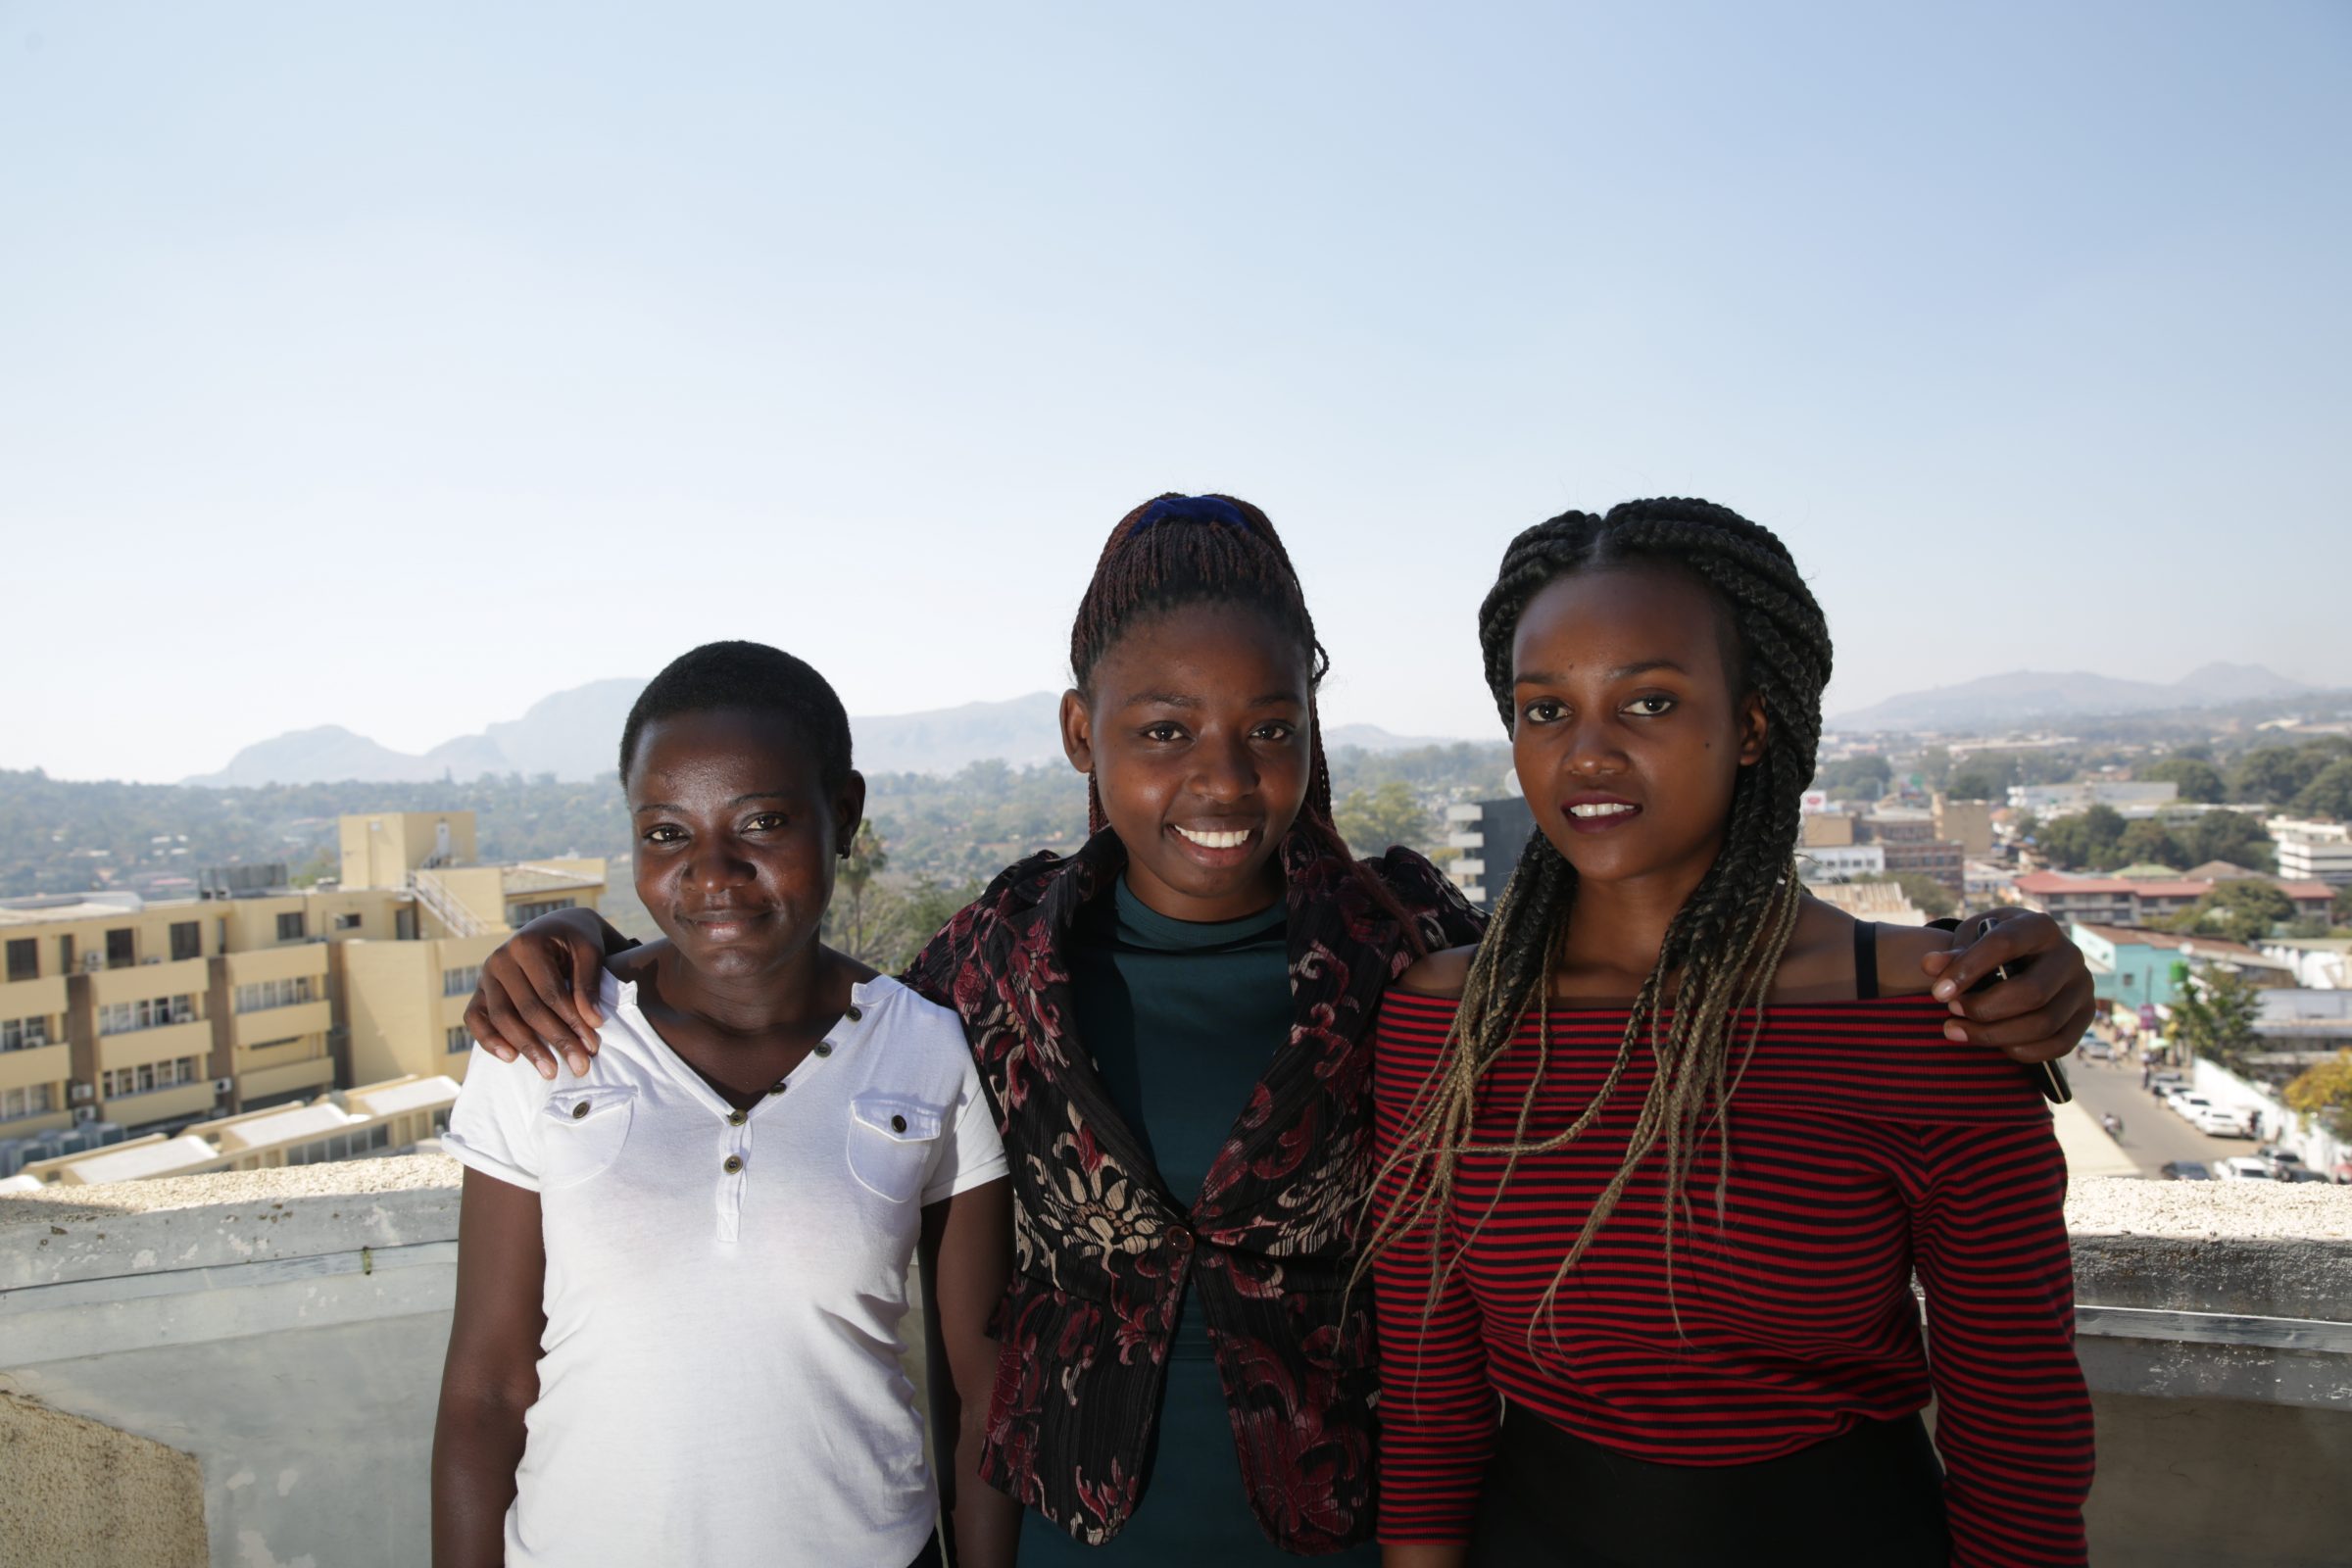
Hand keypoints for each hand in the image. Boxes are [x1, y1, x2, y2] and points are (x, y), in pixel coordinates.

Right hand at [462, 907, 623, 1078]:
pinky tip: (511, 1058)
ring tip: (551, 1071)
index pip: (550, 992)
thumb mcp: (590, 952)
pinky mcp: (479, 992)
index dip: (572, 1021)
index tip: (592, 1046)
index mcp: (527, 945)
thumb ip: (589, 984)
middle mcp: (500, 959)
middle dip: (556, 1039)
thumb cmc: (575, 942)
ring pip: (501, 1018)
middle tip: (579, 1066)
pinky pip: (474, 1019)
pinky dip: (489, 1040)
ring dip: (527, 1048)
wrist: (554, 929)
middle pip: (527, 1009)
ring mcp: (485, 976)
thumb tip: (592, 1021)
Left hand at [1918, 908, 2095, 1063]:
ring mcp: (2083, 988)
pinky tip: (1992, 1044)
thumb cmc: (1992, 947)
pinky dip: (2020, 1050)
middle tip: (1950, 1011)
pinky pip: (2057, 1045)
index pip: (2005, 945)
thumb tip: (1929, 966)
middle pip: (2031, 993)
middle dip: (1984, 1008)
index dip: (1968, 970)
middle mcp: (2070, 955)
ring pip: (2043, 1024)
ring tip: (1957, 1030)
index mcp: (2039, 926)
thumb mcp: (1972, 940)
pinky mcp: (2085, 1017)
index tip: (1937, 993)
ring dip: (1994, 1035)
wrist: (2027, 957)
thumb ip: (1952, 953)